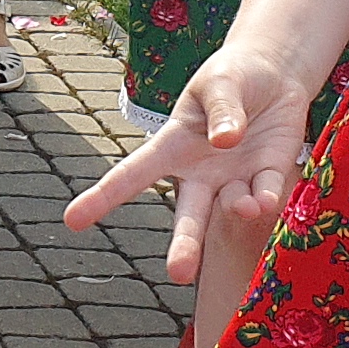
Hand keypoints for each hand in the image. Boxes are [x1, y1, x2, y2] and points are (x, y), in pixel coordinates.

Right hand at [63, 39, 311, 284]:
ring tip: (249, 205)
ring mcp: (235, 178)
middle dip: (184, 245)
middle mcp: (201, 173)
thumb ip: (222, 111)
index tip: (72, 221)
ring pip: (230, 209)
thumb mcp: (220, 83)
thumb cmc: (233, 76)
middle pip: (188, 215)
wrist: (275, 73)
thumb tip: (226, 142)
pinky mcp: (269, 176)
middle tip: (178, 273)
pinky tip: (266, 201)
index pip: (133, 173)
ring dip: (239, 208)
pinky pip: (267, 195)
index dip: (102, 196)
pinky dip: (267, 200)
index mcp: (173, 146)